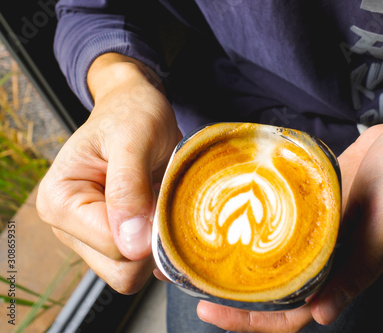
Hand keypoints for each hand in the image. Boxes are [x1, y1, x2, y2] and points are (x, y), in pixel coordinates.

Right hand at [36, 54, 181, 293]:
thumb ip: (128, 188)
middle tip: (163, 198)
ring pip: (133, 271)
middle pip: (121, 270)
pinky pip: (142, 262)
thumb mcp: (133, 139)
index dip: (148, 230)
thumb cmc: (131, 115)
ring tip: (158, 200)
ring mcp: (91, 236)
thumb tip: (132, 244)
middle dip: (153, 241)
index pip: (112, 247)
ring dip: (158, 241)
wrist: (136, 108)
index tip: (162, 196)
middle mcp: (69, 225)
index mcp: (60, 201)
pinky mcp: (114, 237)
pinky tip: (161, 212)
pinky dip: (160, 244)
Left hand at [196, 91, 382, 331]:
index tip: (210, 309)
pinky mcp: (312, 204)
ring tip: (197, 248)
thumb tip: (323, 315)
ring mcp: (316, 230)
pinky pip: (278, 221)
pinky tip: (228, 215)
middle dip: (230, 291)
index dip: (251, 320)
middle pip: (271, 289)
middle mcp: (325, 256)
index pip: (291, 312)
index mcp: (344, 270)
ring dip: (236, 258)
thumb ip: (361, 266)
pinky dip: (253, 224)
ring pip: (270, 256)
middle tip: (188, 277)